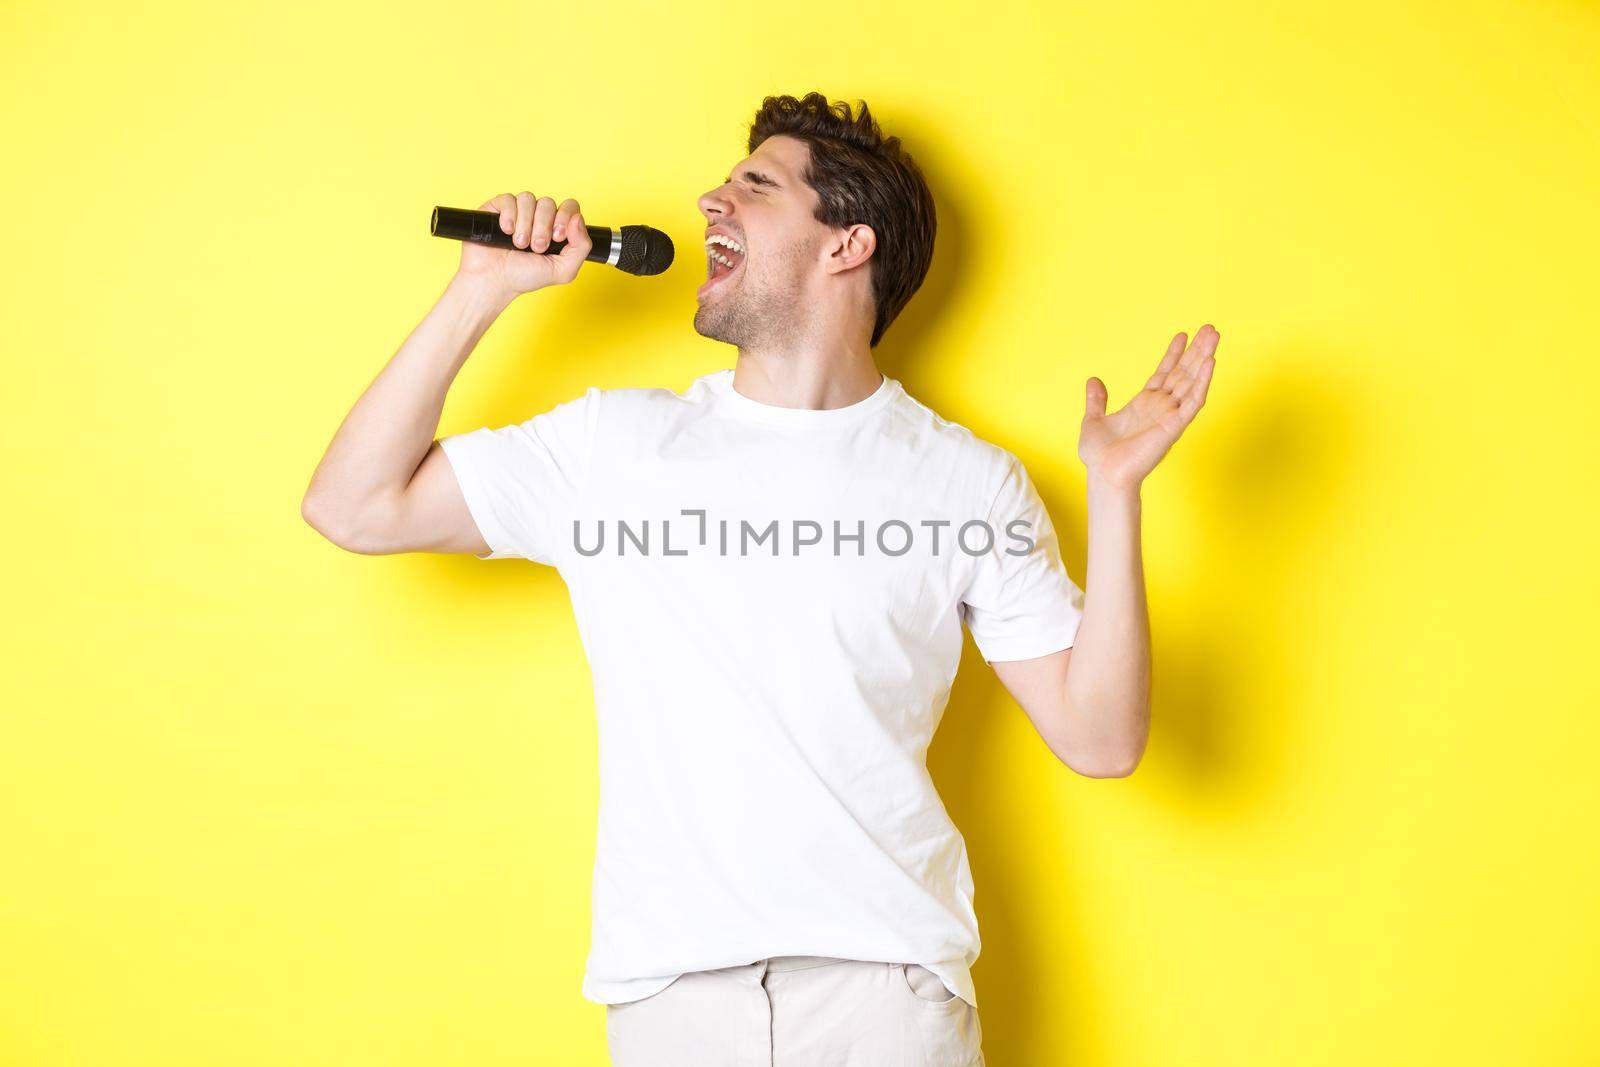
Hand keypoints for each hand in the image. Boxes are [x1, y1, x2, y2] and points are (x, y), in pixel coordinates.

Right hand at [455, 190, 592, 298]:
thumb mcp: (563, 270)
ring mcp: (517, 212)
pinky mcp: (497, 209)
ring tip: (519, 244)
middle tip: (536, 247)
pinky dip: (509, 216)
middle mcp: (537, 218)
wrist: (494, 281)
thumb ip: (582, 247)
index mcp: (555, 228)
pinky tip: (505, 232)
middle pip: (548, 203)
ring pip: (528, 199)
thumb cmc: (525, 277)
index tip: (557, 238)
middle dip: (543, 228)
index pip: (569, 206)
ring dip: (525, 225)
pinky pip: (508, 199)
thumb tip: (578, 218)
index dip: (565, 217)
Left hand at [1079, 325, 1218, 489]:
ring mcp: (1169, 415)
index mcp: (1144, 404)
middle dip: (1196, 350)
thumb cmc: (1100, 456)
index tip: (1182, 335)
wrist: (1104, 475)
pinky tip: (1210, 362)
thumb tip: (1093, 381)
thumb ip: (1096, 400)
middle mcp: (1160, 407)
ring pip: (1192, 381)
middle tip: (1210, 328)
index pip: (1163, 373)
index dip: (1173, 354)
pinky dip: (1203, 381)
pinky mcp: (1175, 426)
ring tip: (1214, 336)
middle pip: (1183, 373)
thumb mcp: (1094, 420)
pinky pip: (1194, 401)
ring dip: (1204, 358)